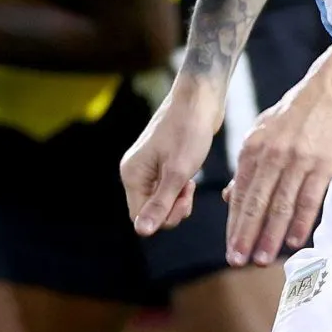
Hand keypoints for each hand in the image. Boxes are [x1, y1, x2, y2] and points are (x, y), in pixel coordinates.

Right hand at [121, 75, 225, 234]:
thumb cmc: (189, 131)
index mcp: (132, 175)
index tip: (184, 199)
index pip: (140, 217)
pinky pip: (166, 190)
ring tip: (191, 180)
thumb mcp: (178, 172)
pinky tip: (190, 176)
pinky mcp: (159, 164)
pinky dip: (180, 189)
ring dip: (178, 199)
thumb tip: (142, 232)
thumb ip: (160, 204)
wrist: (199, 99)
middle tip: (190, 189)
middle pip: (149, 211)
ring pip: (160, 201)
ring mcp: (146, 169)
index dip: (163, 216)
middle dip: (173, 207)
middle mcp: (134, 172)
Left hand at [225, 68, 331, 265]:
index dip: (235, 225)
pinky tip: (293, 240)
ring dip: (271, 236)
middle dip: (246, 236)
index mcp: (252, 149)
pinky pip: (309, 198)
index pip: (240, 194)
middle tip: (239, 261)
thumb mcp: (262, 132)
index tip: (231, 249)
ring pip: (280, 205)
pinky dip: (300, 221)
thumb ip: (247, 166)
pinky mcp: (323, 163)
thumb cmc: (298, 113)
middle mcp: (271, 156)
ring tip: (263, 259)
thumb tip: (228, 197)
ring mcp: (297, 160)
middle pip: (256, 203)